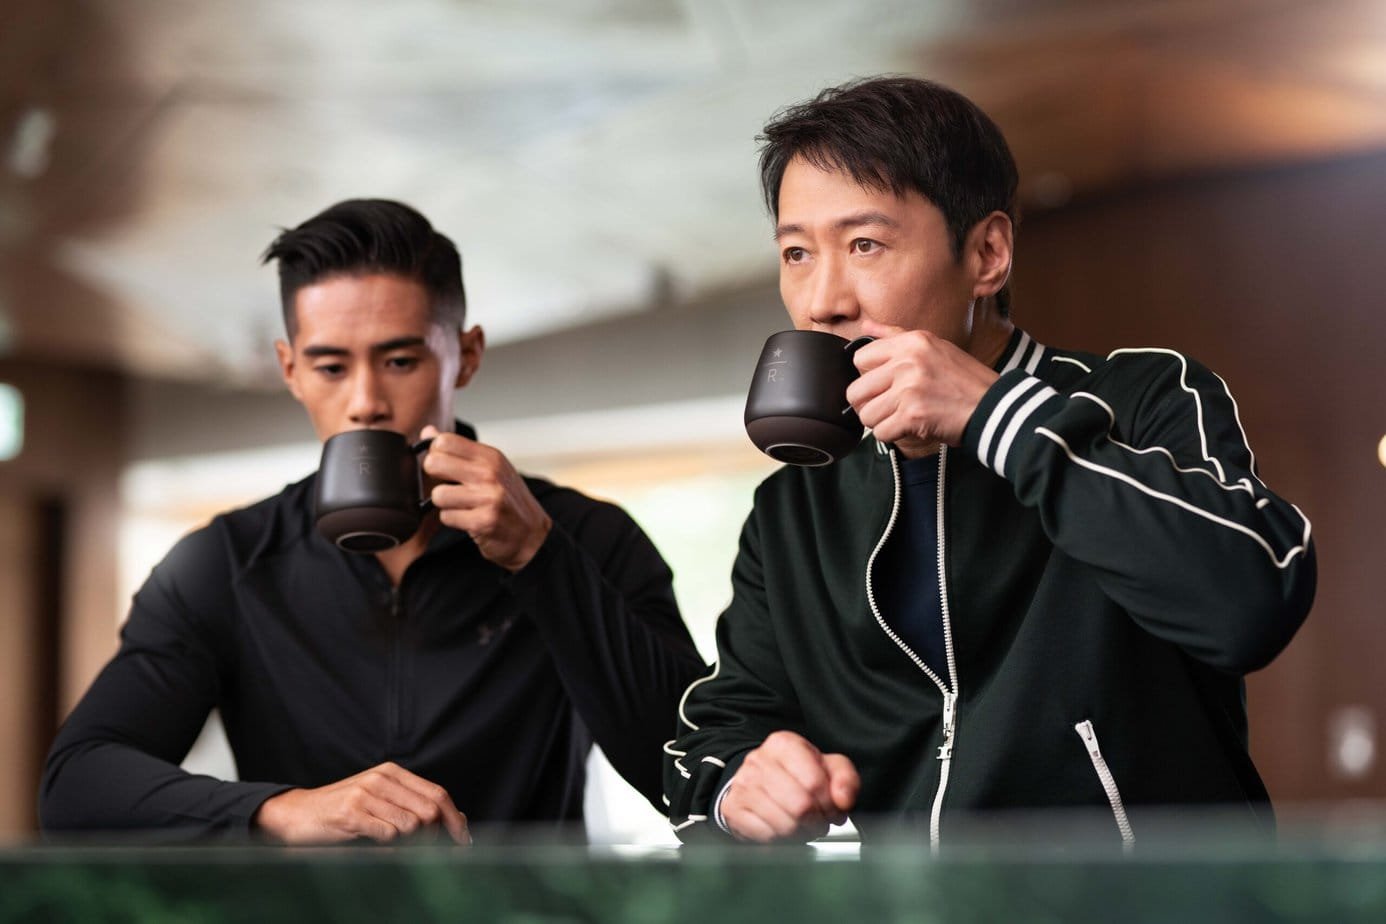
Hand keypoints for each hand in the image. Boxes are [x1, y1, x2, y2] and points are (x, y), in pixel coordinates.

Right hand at [254, 761, 469, 844]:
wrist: (297, 814)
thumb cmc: (342, 811)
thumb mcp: (380, 801)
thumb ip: (414, 806)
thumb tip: (460, 820)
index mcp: (392, 772)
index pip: (438, 794)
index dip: (455, 819)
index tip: (464, 841)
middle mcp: (382, 778)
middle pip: (430, 809)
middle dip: (436, 836)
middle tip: (429, 852)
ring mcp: (366, 793)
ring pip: (412, 823)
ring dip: (410, 843)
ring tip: (393, 846)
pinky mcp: (351, 812)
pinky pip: (388, 834)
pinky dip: (391, 848)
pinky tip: (379, 848)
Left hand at [419, 425, 551, 571]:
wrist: (531, 533)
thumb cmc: (508, 498)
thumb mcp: (490, 467)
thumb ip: (459, 450)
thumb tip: (428, 432)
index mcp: (490, 456)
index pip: (444, 441)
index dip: (436, 454)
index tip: (444, 465)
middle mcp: (490, 474)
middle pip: (434, 463)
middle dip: (433, 477)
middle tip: (446, 484)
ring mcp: (488, 498)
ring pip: (438, 495)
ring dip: (444, 504)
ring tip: (459, 504)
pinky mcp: (483, 522)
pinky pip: (446, 517)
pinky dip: (453, 520)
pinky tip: (467, 519)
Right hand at [721, 731, 859, 842]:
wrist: (760, 781)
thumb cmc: (797, 775)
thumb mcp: (828, 768)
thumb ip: (845, 780)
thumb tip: (843, 799)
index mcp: (784, 744)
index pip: (814, 782)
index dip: (830, 804)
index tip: (832, 810)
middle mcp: (759, 760)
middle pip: (800, 805)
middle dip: (816, 821)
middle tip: (819, 822)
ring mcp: (742, 784)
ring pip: (783, 824)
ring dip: (800, 833)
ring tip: (802, 826)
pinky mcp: (733, 808)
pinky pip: (765, 835)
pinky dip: (780, 839)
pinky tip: (783, 829)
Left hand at [846, 330, 998, 457]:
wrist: (994, 407)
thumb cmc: (964, 380)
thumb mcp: (933, 345)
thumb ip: (894, 335)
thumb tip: (865, 324)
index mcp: (911, 342)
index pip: (860, 358)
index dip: (869, 376)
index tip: (885, 384)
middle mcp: (907, 362)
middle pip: (856, 391)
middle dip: (869, 404)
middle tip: (889, 407)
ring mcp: (909, 389)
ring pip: (866, 415)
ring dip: (881, 422)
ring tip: (902, 418)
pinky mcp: (913, 415)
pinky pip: (881, 433)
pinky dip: (893, 436)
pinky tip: (910, 428)